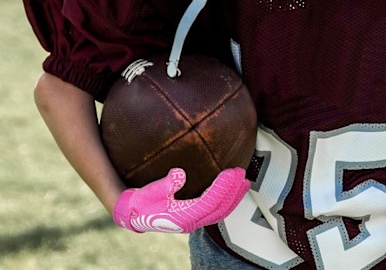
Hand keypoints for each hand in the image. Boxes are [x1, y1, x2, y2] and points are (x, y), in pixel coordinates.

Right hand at [112, 167, 249, 232]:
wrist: (133, 216)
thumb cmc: (141, 203)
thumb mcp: (148, 192)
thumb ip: (164, 184)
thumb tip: (179, 173)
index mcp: (183, 217)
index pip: (210, 202)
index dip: (223, 187)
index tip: (231, 172)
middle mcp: (191, 222)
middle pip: (220, 208)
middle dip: (233, 191)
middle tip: (242, 173)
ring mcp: (194, 221)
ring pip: (220, 212)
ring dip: (234, 197)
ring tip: (244, 181)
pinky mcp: (194, 217)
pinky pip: (216, 210)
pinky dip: (227, 200)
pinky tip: (232, 190)